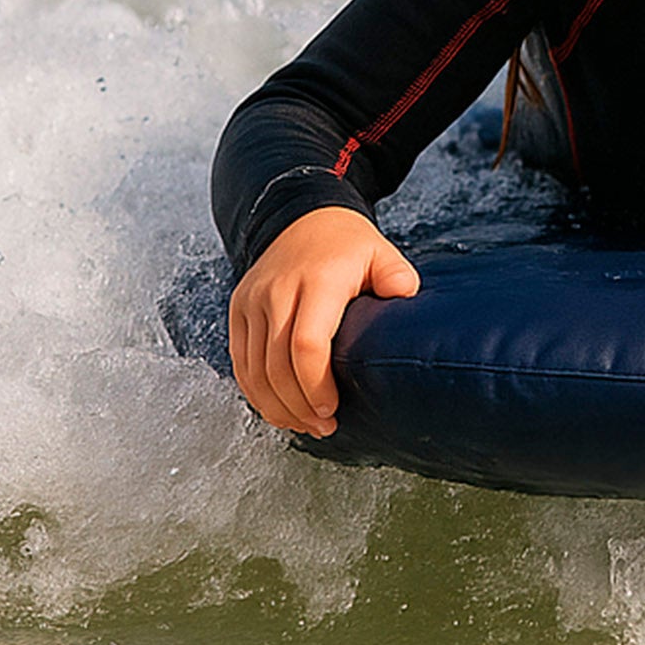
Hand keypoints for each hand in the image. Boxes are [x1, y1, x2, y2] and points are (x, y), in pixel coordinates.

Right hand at [226, 207, 419, 436]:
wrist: (301, 217)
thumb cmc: (348, 245)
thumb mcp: (380, 252)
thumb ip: (396, 276)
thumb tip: (406, 297)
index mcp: (317, 280)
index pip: (306, 345)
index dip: (316, 386)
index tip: (333, 409)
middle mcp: (277, 291)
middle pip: (276, 366)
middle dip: (298, 406)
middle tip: (325, 427)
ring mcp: (252, 301)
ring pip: (253, 371)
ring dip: (277, 407)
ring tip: (305, 425)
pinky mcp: (238, 309)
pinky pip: (240, 362)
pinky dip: (256, 393)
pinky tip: (280, 408)